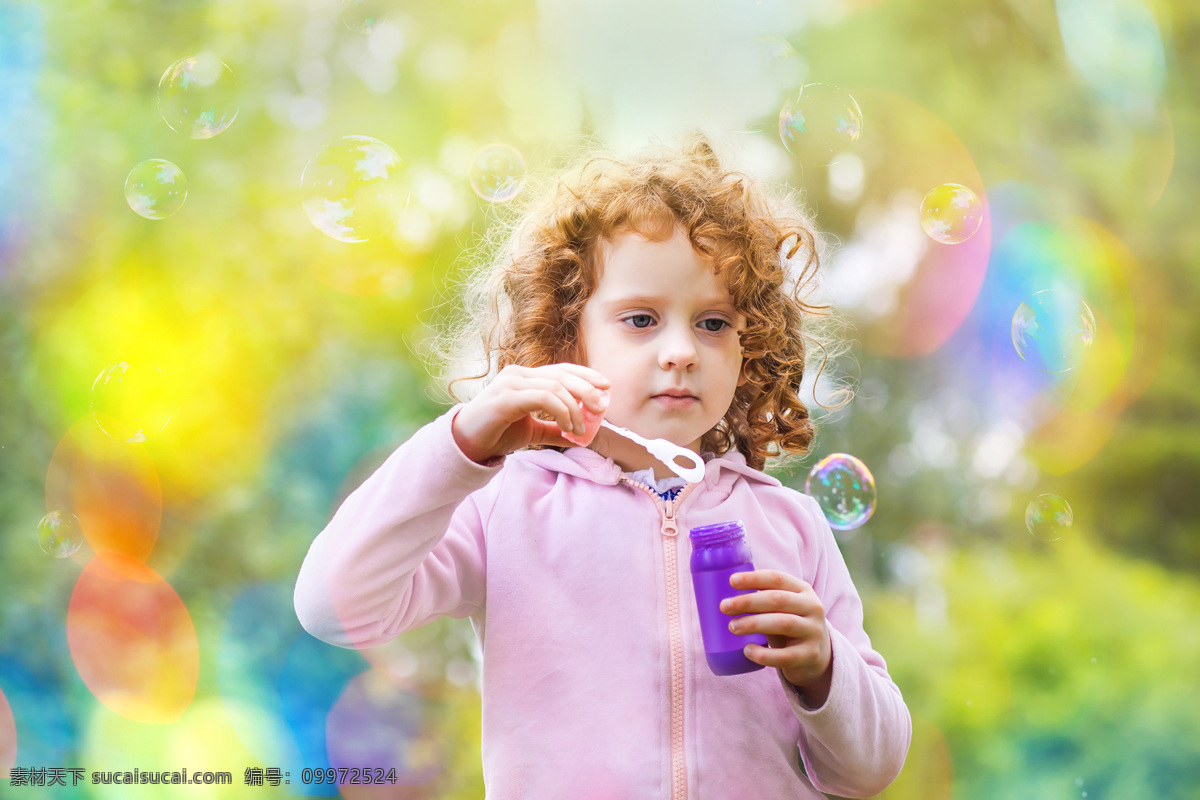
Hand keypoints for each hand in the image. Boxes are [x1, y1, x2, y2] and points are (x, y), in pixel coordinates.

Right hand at [451, 363, 610, 463]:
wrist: (467, 445)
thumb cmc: (496, 434)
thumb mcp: (532, 432)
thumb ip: (554, 429)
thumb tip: (580, 435)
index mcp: (524, 377)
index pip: (561, 369)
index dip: (586, 375)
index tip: (606, 387)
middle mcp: (518, 374)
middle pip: (562, 374)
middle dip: (587, 389)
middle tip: (602, 407)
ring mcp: (511, 383)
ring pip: (555, 386)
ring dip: (574, 409)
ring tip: (580, 430)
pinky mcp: (506, 397)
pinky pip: (542, 398)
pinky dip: (561, 411)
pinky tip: (567, 427)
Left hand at [720, 569, 832, 704]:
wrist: (816, 656)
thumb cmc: (789, 626)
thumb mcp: (783, 608)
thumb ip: (763, 598)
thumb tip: (723, 594)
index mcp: (803, 590)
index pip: (777, 578)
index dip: (754, 578)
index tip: (731, 581)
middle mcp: (812, 608)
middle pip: (778, 600)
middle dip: (748, 602)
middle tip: (724, 607)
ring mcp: (813, 632)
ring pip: (782, 624)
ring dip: (753, 624)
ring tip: (732, 627)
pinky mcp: (810, 655)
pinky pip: (785, 656)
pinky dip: (764, 654)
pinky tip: (747, 651)